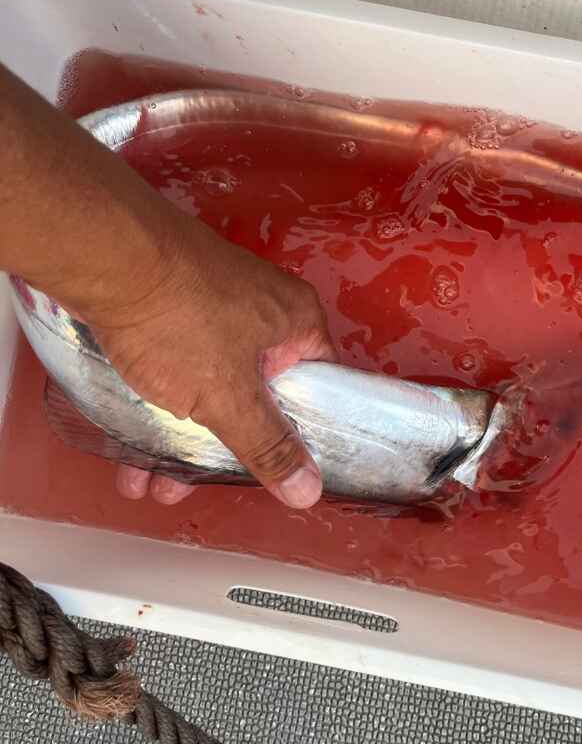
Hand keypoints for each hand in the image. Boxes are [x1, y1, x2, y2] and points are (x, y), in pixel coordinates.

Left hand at [81, 213, 336, 507]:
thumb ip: (267, 446)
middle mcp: (262, 310)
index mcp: (296, 321)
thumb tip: (308, 489)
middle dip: (219, 450)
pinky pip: (176, 371)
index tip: (275, 470)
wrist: (102, 254)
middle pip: (256, 396)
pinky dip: (157, 411)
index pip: (316, 388)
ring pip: (209, 388)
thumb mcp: (229, 397)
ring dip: (180, 440)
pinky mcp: (171, 309)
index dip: (298, 434)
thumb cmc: (179, 317)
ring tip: (150, 480)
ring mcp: (214, 307)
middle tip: (192, 484)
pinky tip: (130, 453)